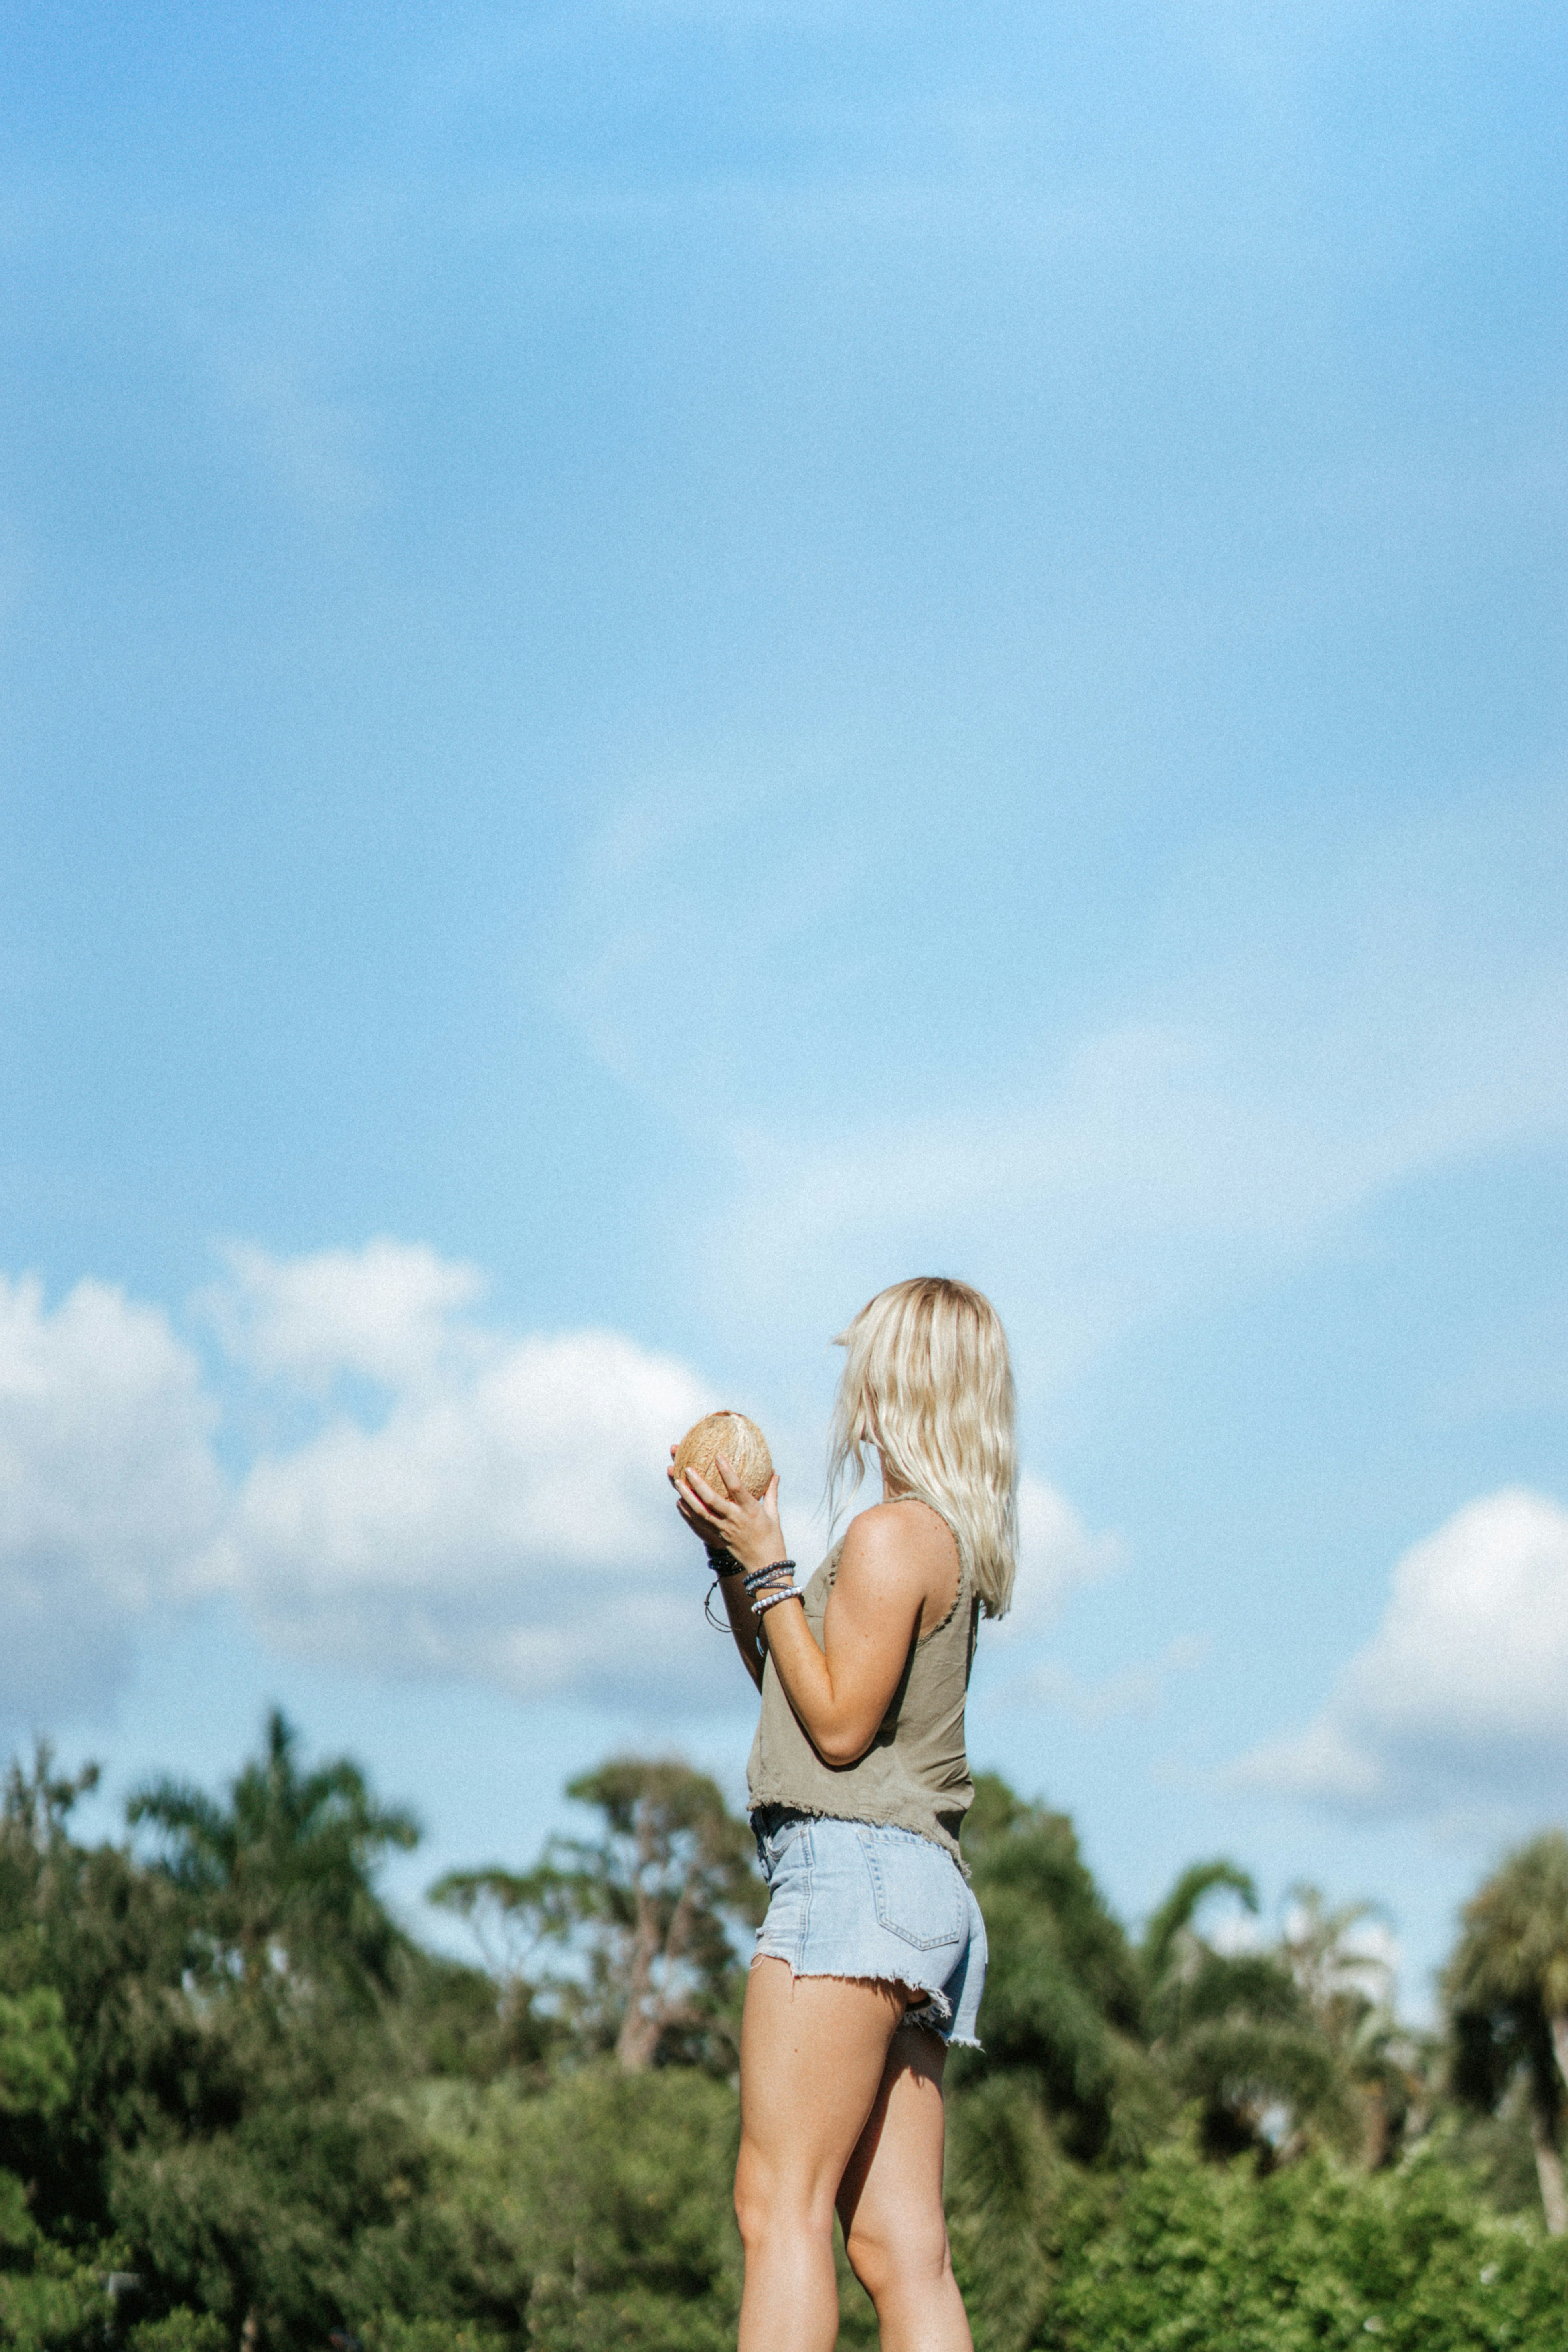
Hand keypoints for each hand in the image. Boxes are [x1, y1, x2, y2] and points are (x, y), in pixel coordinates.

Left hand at [668, 1448, 785, 1575]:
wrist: (765, 1566)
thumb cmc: (772, 1538)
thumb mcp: (773, 1514)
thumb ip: (771, 1492)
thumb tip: (775, 1473)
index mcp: (750, 1510)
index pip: (736, 1487)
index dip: (726, 1472)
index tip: (718, 1456)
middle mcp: (735, 1519)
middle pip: (712, 1499)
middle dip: (698, 1483)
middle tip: (687, 1468)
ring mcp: (724, 1529)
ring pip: (701, 1511)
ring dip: (687, 1496)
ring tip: (677, 1481)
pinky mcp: (718, 1536)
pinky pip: (699, 1523)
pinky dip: (688, 1512)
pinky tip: (679, 1502)